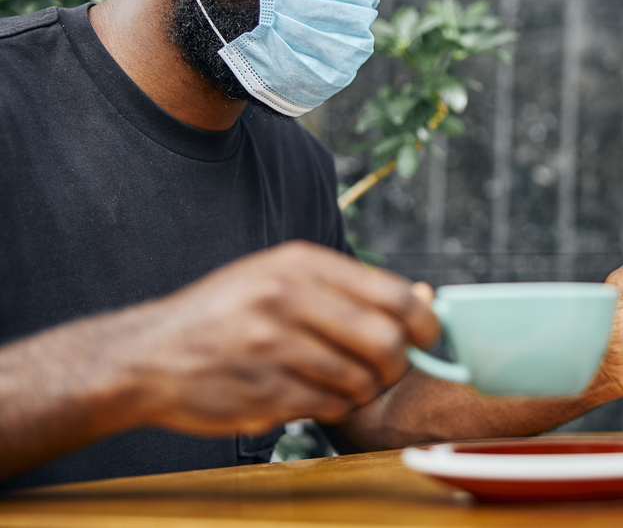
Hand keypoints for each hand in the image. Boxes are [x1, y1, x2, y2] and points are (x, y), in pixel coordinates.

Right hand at [120, 241, 438, 435]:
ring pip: (360, 379)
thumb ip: (349, 287)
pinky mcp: (261, 392)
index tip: (426, 337)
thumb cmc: (227, 313)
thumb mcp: (280, 276)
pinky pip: (328, 406)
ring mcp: (272, 348)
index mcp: (299, 263)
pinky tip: (312, 394)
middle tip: (385, 368)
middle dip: (396, 363)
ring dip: (362, 388)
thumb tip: (427, 299)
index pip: (394, 293)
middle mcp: (286, 300)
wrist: (147, 355)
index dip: (424, 321)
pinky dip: (332, 406)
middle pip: (385, 341)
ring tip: (341, 380)